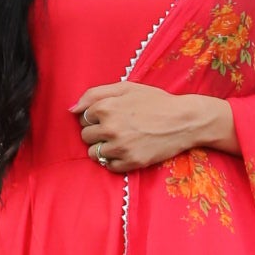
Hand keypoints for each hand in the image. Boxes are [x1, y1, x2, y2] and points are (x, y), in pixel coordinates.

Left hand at [71, 83, 236, 171]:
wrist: (184, 120)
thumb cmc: (155, 101)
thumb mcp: (126, 87)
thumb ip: (95, 94)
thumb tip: (71, 109)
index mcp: (106, 107)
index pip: (82, 117)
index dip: (94, 117)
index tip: (110, 116)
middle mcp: (110, 128)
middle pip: (85, 136)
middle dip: (97, 132)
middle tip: (116, 128)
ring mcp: (120, 147)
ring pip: (93, 153)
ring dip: (102, 148)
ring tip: (119, 140)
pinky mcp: (130, 162)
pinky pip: (108, 166)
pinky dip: (114, 160)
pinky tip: (126, 150)